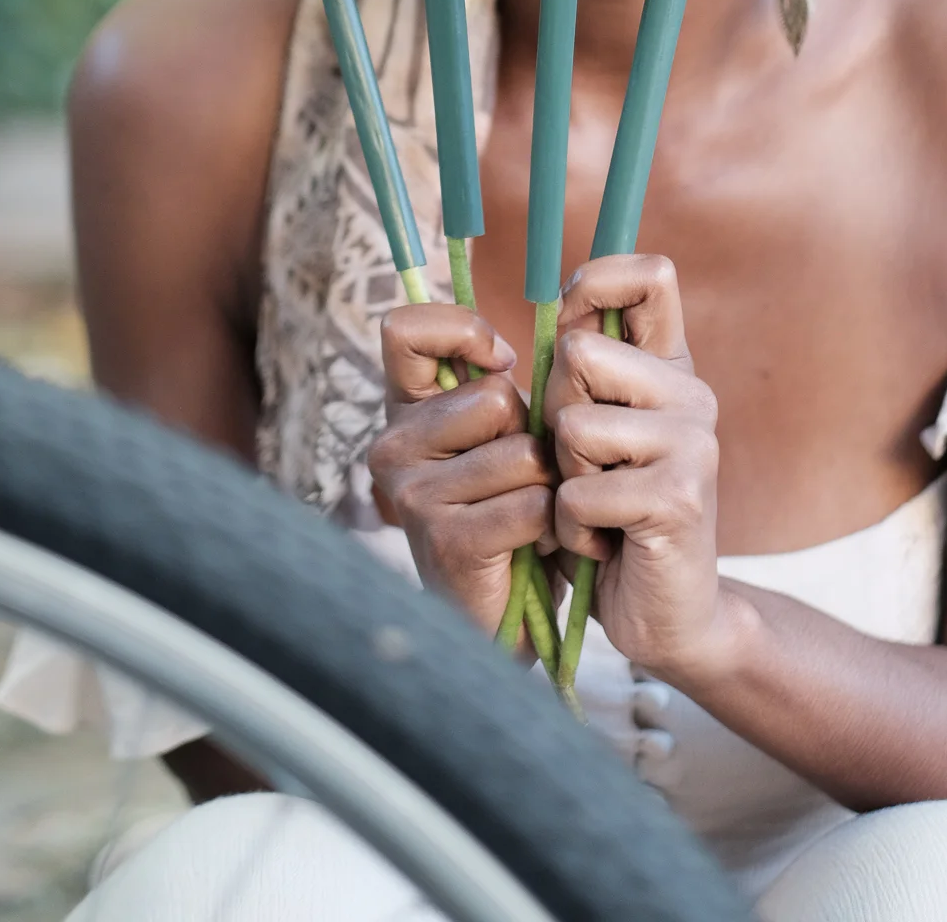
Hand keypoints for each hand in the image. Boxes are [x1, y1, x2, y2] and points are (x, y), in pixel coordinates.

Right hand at [368, 305, 554, 637]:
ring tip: (530, 515)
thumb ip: (500, 384)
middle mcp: (393, 446)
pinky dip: (550, 527)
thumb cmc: (510, 512)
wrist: (503, 618)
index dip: (462, 330)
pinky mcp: (444, 540)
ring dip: (546, 486)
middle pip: (494, 397)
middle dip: (532, 435)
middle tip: (521, 478)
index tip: (502, 362)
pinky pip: (531, 504)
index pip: (405, 328)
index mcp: (404, 410)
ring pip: (521, 452)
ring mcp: (412, 495)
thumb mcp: (501, 435)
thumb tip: (552, 331)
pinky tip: (533, 546)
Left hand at [544, 254, 727, 682]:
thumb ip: (582, 377)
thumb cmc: (613, 520)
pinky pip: (577, 493)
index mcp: (670, 370)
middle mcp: (691, 394)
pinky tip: (607, 545)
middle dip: (554, 417)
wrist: (670, 616)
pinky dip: (573, 530)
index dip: (596, 282)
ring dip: (564, 482)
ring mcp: (692, 442)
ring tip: (598, 510)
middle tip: (586, 468)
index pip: (651, 276)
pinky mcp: (677, 496)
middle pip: (576, 354)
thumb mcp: (593, 437)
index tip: (566, 325)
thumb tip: (552, 313)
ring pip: (571, 427)